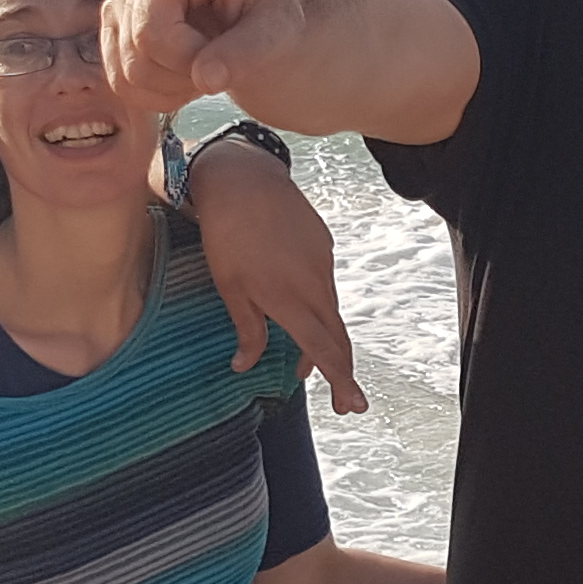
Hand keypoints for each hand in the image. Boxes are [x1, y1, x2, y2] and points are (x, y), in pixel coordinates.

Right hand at [87, 0, 303, 119]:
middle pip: (149, 38)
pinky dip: (160, 98)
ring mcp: (120, 6)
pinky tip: (181, 77)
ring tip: (204, 62)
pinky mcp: (110, 38)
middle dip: (189, 65)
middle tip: (221, 58)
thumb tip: (205, 78)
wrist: (242, 29)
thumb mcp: (277, 27)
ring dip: (177, 86)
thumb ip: (249, 49)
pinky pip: (125, 87)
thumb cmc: (263, 15)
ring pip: (134, 70)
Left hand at [182, 135, 366, 411]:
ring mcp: (323, 263)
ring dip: (322, 337)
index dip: (342, 382)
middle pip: (337, 337)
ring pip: (330, 310)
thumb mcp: (230, 289)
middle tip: (342, 401)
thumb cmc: (228, 235)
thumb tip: (245, 366)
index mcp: (294, 303)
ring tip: (303, 358)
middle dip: (341, 372)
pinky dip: (316, 305)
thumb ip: (247, 330)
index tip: (355, 405)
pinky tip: (296, 303)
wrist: (244, 179)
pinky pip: (323, 283)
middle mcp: (317, 286)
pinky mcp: (322, 244)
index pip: (326, 352)